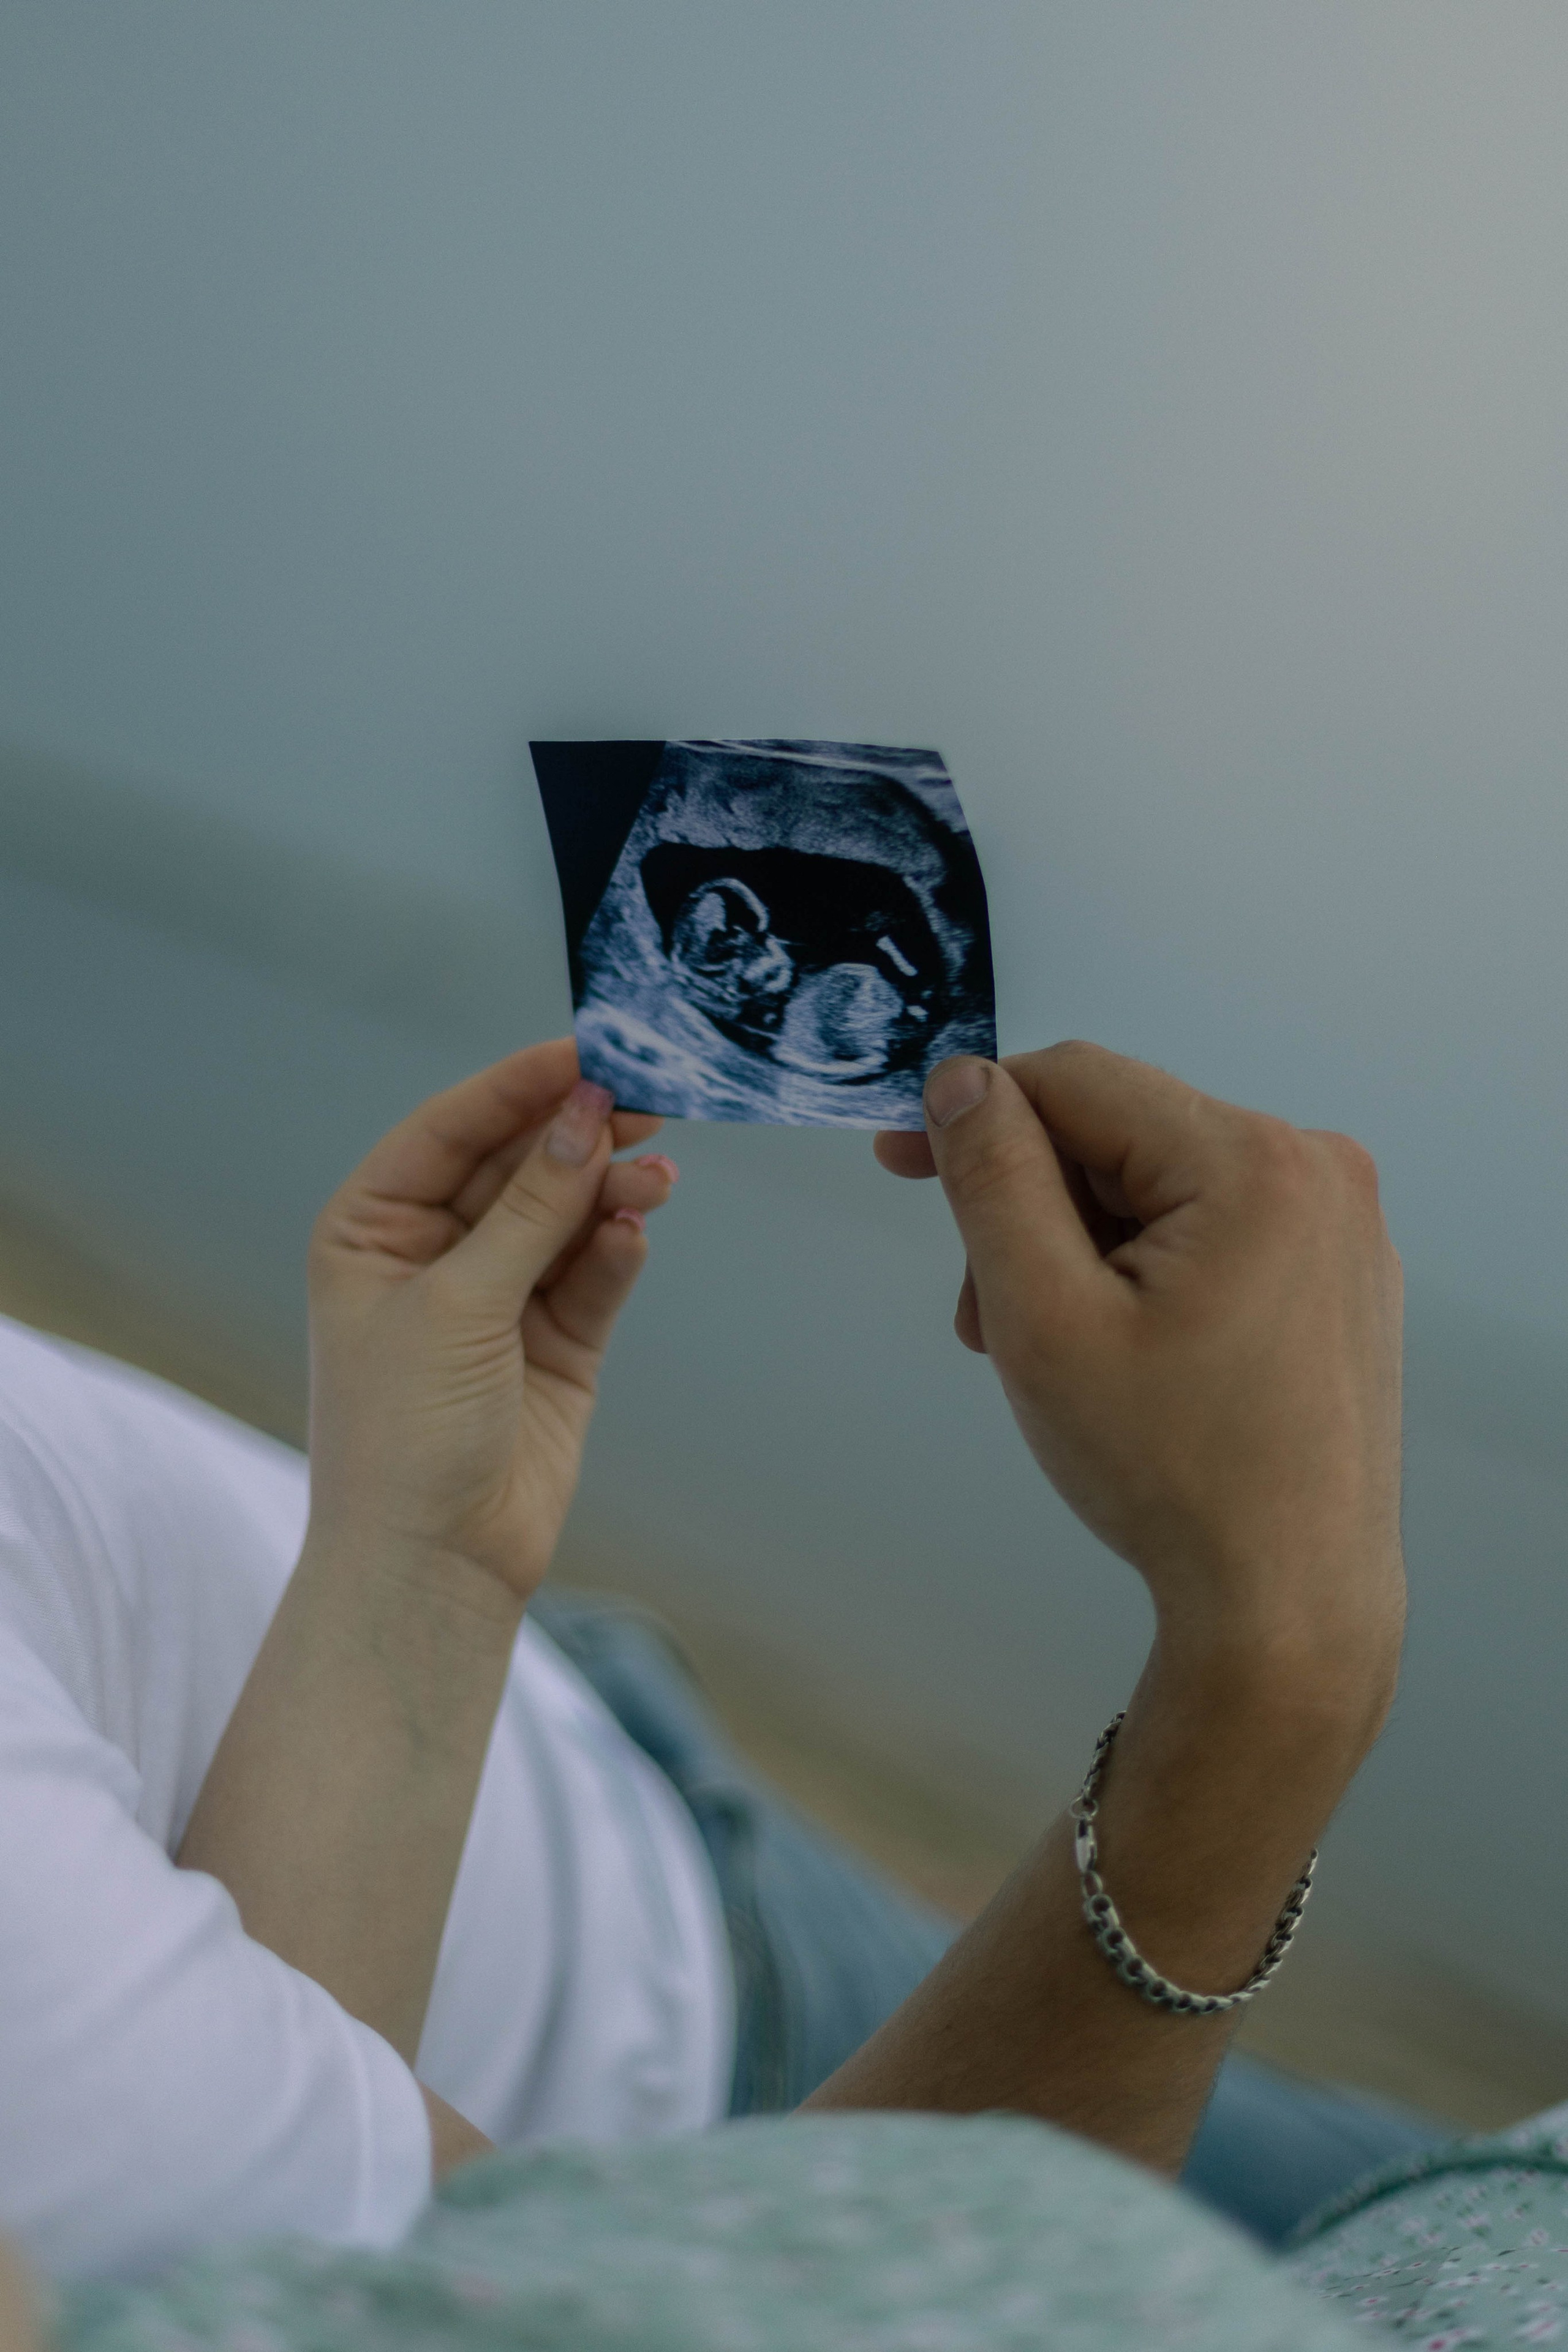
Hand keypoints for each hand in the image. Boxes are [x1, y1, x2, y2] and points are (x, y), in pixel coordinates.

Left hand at [306, 1038, 676, 1608]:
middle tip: (644, 1098)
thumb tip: (583, 1115)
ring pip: (565, 1213)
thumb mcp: (459, 1305)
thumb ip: (530, 1209)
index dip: (516, 1087)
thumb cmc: (404, 1433)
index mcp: (372, 1229)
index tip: (586, 1050)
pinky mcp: (555, 1341)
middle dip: (576, 1133)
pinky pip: (593, 1271)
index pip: (450, 1129)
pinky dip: (617, 1249)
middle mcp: (432, 1252)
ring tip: (655, 1173)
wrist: (433, 1562)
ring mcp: (498, 1296)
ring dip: (609, 1188)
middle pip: (517, 1164)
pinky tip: (637, 1228)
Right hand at [877, 1044, 1403, 1704]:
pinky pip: (1210, 1229)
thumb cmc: (1173, 1474)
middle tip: (984, 1320)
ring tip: (1049, 1354)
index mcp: (1253, 1162)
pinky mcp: (1338, 1272)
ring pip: (1156, 1186)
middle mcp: (1315, 1168)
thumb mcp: (1045, 1318)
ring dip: (1078, 1248)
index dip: (973, 1115)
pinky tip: (1119, 1353)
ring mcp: (1339, 1223)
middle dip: (1029, 1211)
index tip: (896, 1163)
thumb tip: (961, 1079)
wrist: (1291, 1602)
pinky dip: (1142, 1271)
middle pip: (1116, 1135)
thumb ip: (994, 1179)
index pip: (1074, 1080)